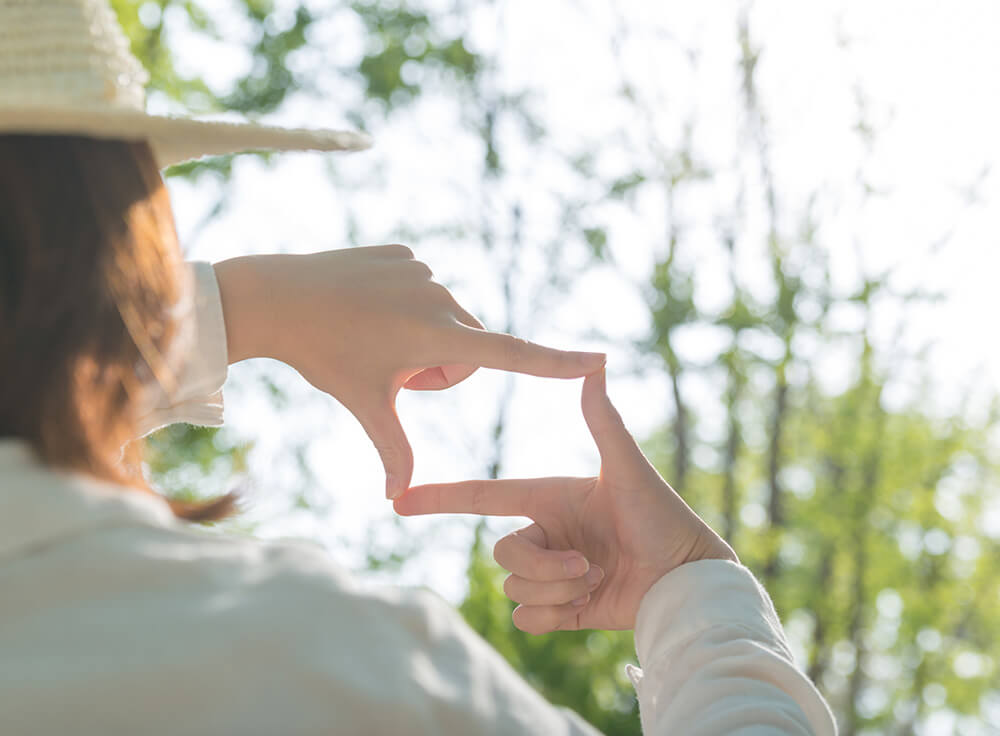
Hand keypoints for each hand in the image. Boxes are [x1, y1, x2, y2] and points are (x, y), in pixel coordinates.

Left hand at [213, 246, 605, 498]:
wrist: (276, 296)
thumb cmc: (324, 356)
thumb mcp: (365, 404)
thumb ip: (394, 450)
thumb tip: (397, 501)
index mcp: (437, 336)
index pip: (511, 355)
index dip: (557, 363)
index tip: (599, 360)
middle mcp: (440, 297)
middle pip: (469, 349)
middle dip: (441, 368)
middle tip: (393, 369)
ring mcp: (423, 270)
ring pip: (447, 319)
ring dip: (422, 336)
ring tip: (374, 335)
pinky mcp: (406, 254)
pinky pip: (424, 290)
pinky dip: (404, 306)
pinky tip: (368, 307)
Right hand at [393, 369, 736, 632]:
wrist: (688, 580)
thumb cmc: (664, 516)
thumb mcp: (630, 469)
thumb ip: (605, 421)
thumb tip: (597, 365)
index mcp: (550, 499)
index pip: (483, 497)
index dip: (441, 498)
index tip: (399, 500)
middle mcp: (546, 535)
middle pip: (503, 553)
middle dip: (543, 566)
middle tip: (589, 565)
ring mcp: (552, 574)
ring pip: (516, 588)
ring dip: (558, 589)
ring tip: (598, 578)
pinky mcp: (563, 610)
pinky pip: (527, 619)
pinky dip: (553, 616)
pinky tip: (586, 604)